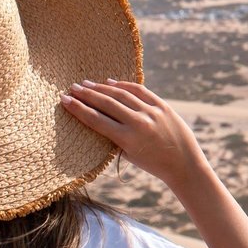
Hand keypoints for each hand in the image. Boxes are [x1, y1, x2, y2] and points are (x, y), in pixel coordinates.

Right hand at [59, 78, 209, 189]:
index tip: (64, 100)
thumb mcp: (129, 155)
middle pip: (106, 103)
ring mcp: (151, 112)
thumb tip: (96, 114)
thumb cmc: (153, 164)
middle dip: (86, 94)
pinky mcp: (163, 106)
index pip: (96, 120)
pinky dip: (123, 85)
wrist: (184, 164)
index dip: (78, 109)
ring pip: (121, 94)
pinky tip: (110, 82)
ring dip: (101, 87)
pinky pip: (139, 91)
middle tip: (72, 88)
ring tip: (86, 83)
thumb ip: (114, 136)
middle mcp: (138, 123)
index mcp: (127, 139)